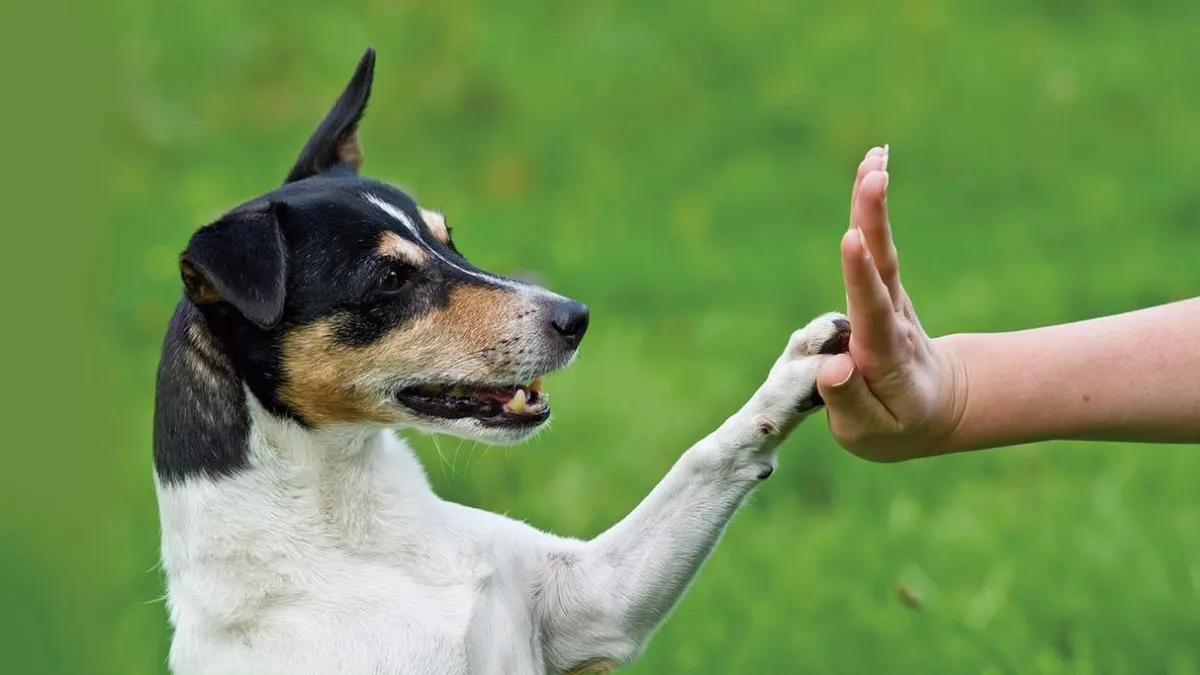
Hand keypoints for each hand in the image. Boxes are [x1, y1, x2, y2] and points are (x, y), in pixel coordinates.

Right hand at [816, 147, 967, 461]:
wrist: (935, 407)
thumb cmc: (895, 425)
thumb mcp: (871, 434)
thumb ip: (850, 402)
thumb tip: (833, 367)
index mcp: (884, 356)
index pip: (871, 312)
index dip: (860, 277)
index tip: (852, 240)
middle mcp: (891, 319)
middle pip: (883, 266)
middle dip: (874, 221)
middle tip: (874, 176)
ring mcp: (890, 300)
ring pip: (881, 248)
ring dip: (874, 203)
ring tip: (873, 158)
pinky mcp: (883, 288)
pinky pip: (876, 244)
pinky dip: (871, 206)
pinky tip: (871, 165)